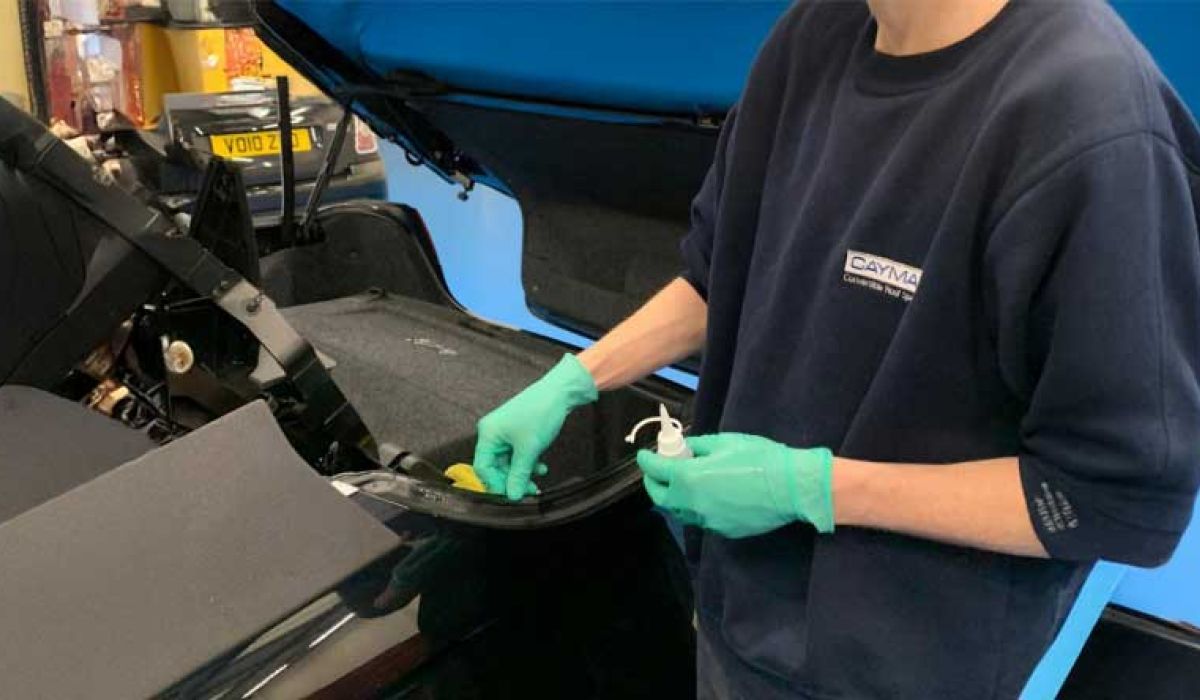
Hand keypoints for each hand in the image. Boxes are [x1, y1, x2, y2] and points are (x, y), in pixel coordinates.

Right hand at [472, 355, 597, 499]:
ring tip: (538, 478)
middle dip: (513, 480)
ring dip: (523, 473)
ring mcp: (505, 432)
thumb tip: (511, 496)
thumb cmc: (541, 413)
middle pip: (496, 467)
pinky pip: (517, 455)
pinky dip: (528, 463)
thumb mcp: (529, 449)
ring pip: (508, 463)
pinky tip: (541, 466)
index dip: (496, 484)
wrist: (560, 392)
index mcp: (488, 434)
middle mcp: (492, 433)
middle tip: (530, 490)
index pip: (483, 468)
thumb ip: (518, 475)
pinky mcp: (517, 433)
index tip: (511, 495)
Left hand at [637, 433, 833, 537]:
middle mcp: (692, 504)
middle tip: (659, 471)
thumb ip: (697, 446)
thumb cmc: (759, 458)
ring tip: (683, 483)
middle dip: (653, 483)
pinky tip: (709, 495)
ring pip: (680, 511)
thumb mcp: (724, 442)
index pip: (655, 470)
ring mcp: (707, 521)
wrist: (790, 487)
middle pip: (660, 498)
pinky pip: (701, 518)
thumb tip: (684, 449)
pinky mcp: (722, 530)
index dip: (646, 460)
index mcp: (688, 478)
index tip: (644, 456)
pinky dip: (697, 506)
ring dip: (674, 497)